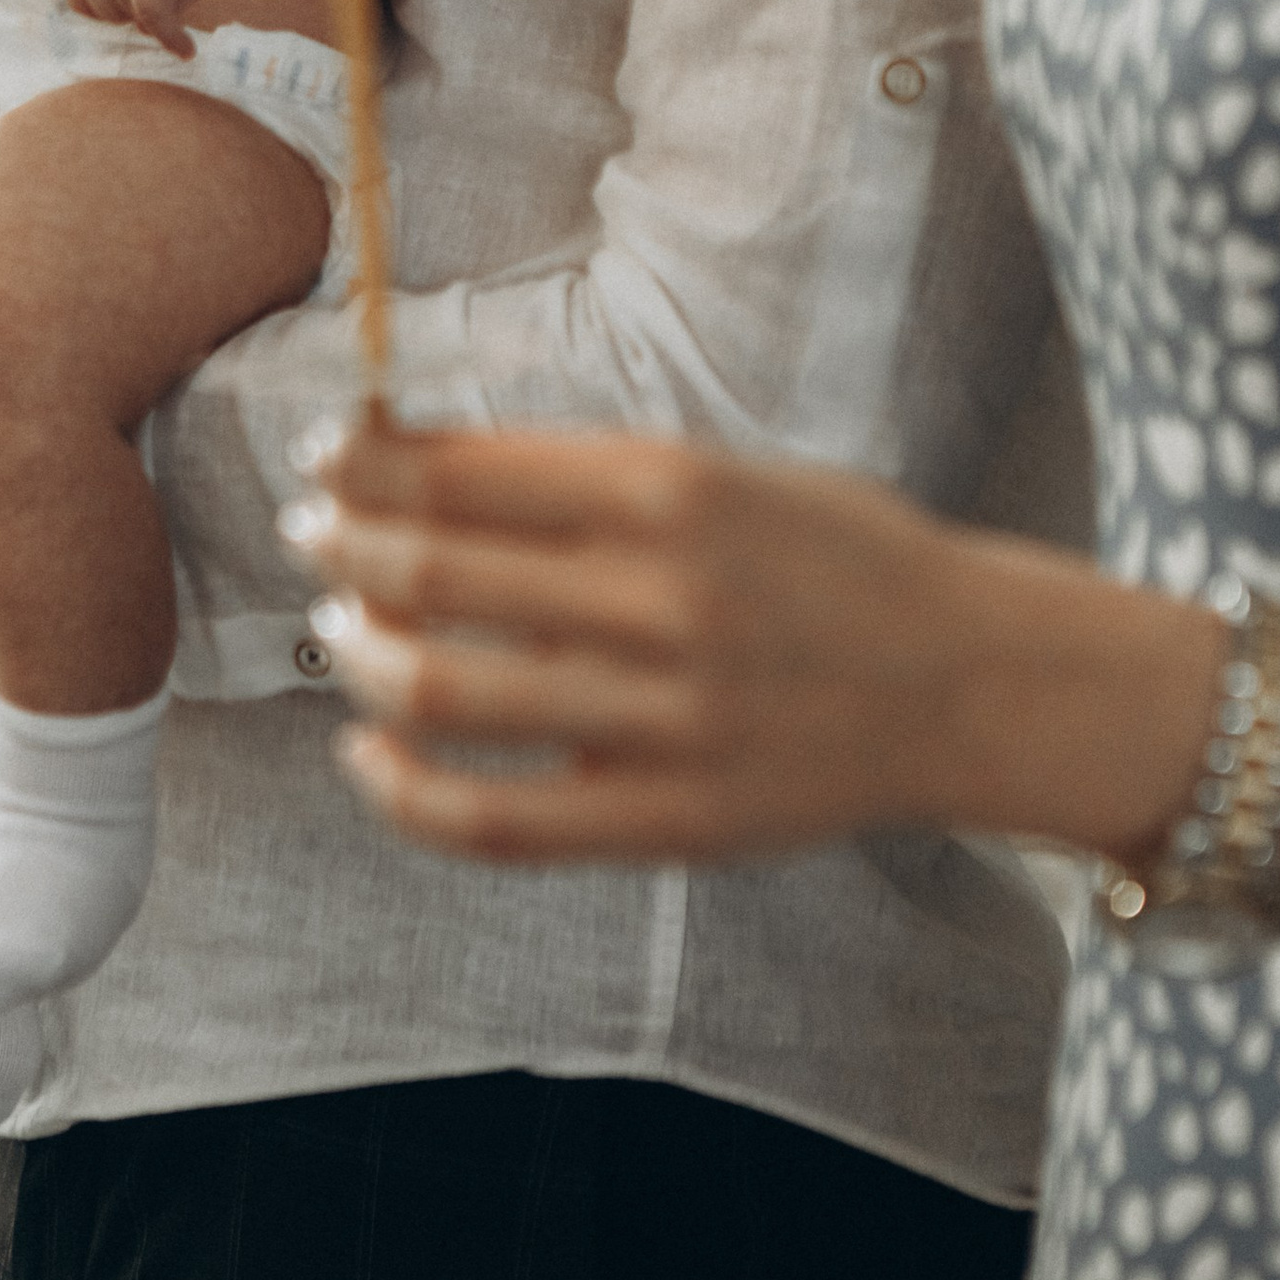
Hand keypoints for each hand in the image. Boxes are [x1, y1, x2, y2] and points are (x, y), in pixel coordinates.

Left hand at [65, 0, 221, 54]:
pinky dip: (173, 38)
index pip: (82, 1)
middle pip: (114, 14)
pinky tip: (189, 49)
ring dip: (181, 0)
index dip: (116, 9)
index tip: (147, 3)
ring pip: (143, 16)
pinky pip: (157, 19)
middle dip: (154, 4)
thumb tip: (133, 4)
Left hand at [290, 423, 1210, 873]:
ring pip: (443, 690)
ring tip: (340, 630)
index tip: (323, 457)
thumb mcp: (719, 473)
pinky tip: (370, 752)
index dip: (365, 464)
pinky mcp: (669, 820)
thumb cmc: (827, 557)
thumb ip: (578, 475)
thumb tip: (408, 461)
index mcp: (673, 489)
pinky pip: (495, 822)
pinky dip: (404, 789)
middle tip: (312, 536)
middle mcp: (661, 597)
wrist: (968, 679)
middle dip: (342, 547)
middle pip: (433, 571)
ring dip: (357, 652)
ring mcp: (664, 718)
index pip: (464, 472)